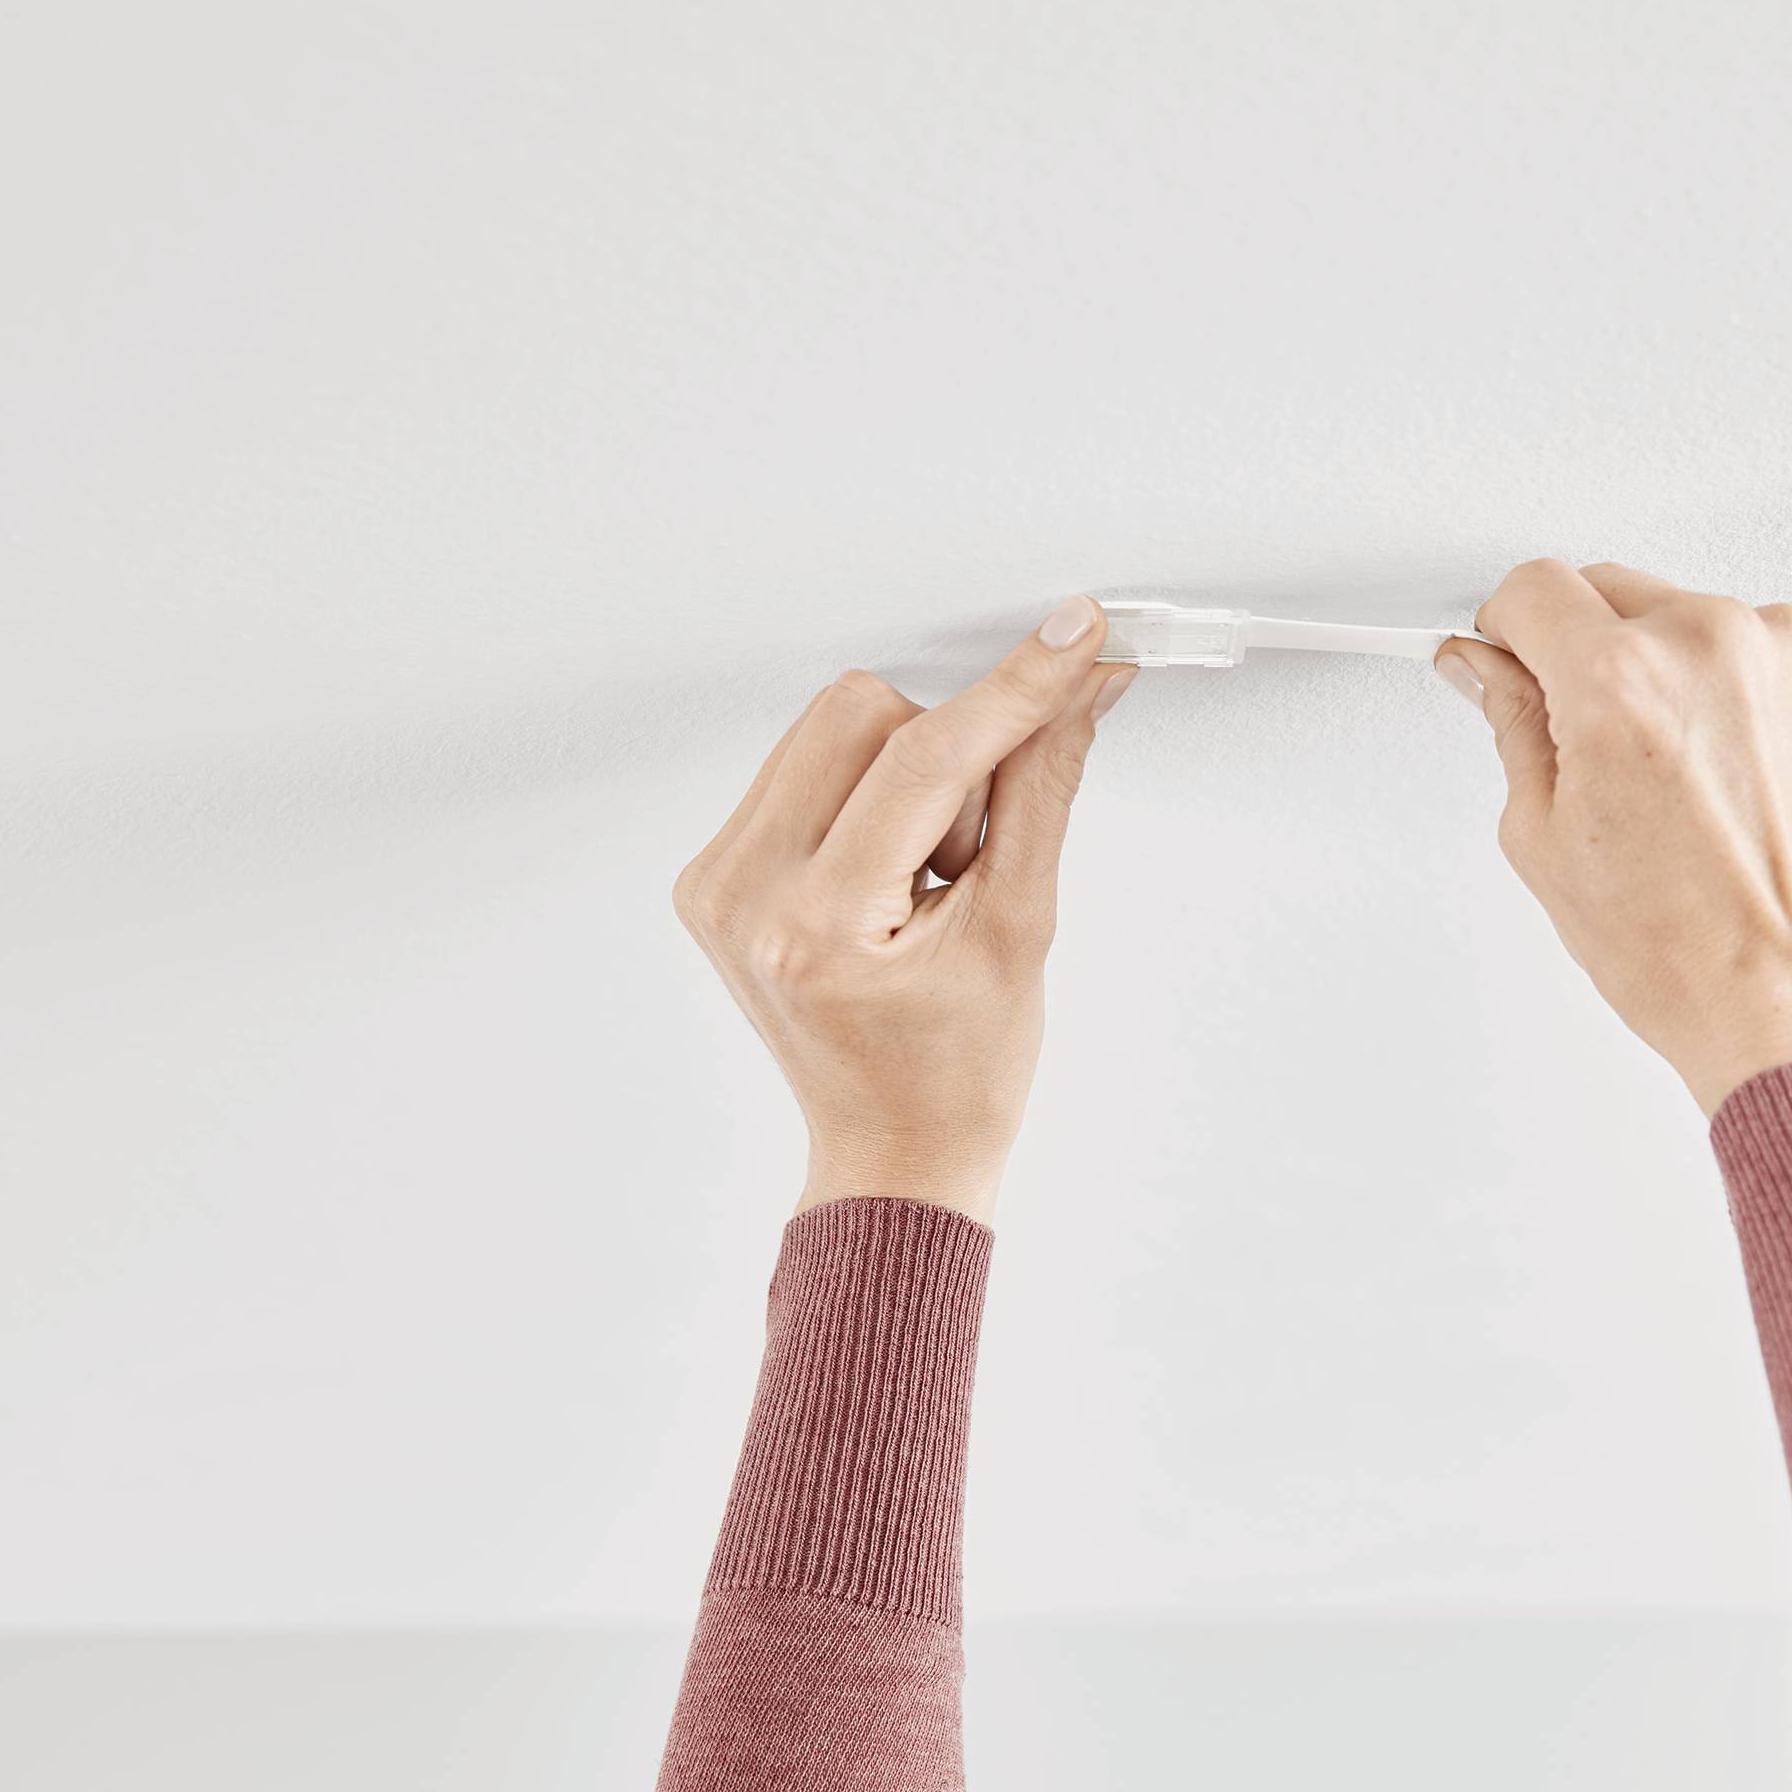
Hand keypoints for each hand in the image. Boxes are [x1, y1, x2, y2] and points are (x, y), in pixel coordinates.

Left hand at [674, 597, 1134, 1220]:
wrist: (895, 1153)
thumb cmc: (959, 1072)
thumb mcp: (1023, 928)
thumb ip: (1044, 789)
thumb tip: (1081, 686)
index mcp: (816, 926)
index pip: (926, 760)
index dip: (1012, 691)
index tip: (1074, 639)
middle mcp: (742, 895)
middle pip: (860, 714)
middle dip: (947, 754)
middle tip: (970, 857)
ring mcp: (714, 884)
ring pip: (828, 729)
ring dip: (905, 774)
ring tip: (927, 878)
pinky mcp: (710, 876)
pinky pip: (800, 769)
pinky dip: (863, 795)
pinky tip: (887, 877)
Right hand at [1433, 559, 1791, 1114]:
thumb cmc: (1683, 952)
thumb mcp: (1546, 840)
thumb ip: (1512, 725)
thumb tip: (1487, 670)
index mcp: (1620, 681)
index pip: (1534, 587)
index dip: (1507, 628)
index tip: (1511, 657)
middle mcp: (1710, 645)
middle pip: (1612, 590)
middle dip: (1586, 650)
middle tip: (1592, 743)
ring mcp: (1789, 656)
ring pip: (1691, 619)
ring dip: (1669, 670)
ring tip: (1677, 777)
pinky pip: (1761, 653)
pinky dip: (1738, 694)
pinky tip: (1732, 778)